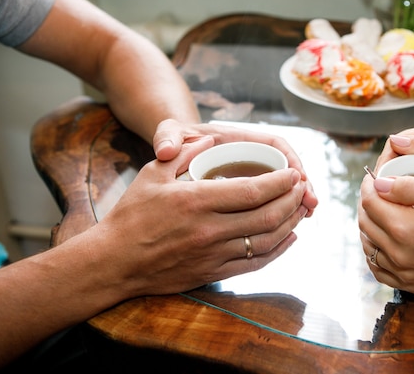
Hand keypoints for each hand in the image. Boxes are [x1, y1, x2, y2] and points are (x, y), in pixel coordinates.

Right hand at [88, 134, 309, 299]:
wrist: (112, 262)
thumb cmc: (130, 215)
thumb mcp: (152, 174)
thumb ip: (183, 153)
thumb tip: (209, 141)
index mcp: (196, 201)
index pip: (253, 191)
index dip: (281, 183)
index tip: (293, 174)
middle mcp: (209, 230)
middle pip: (267, 216)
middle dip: (292, 200)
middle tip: (301, 188)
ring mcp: (213, 255)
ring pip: (266, 241)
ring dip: (290, 224)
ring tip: (300, 210)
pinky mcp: (212, 273)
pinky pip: (255, 263)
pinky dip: (278, 250)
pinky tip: (289, 238)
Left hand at [358, 174, 413, 307]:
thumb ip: (410, 187)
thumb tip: (379, 184)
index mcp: (405, 228)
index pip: (369, 202)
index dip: (368, 185)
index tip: (374, 177)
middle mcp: (397, 254)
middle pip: (365, 222)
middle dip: (367, 203)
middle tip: (377, 191)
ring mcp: (401, 272)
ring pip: (368, 244)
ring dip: (369, 225)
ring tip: (381, 211)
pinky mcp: (408, 284)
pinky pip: (376, 267)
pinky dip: (374, 250)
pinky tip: (383, 239)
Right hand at [377, 122, 413, 204]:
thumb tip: (396, 141)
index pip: (393, 146)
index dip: (386, 166)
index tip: (384, 186)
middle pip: (392, 161)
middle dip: (389, 180)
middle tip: (389, 201)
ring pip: (397, 174)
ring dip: (396, 188)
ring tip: (397, 206)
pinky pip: (406, 183)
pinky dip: (406, 194)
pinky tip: (408, 206)